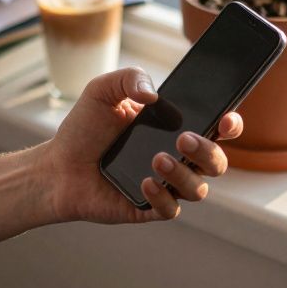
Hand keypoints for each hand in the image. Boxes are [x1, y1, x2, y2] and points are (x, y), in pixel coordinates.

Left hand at [41, 67, 243, 222]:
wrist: (56, 166)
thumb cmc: (84, 128)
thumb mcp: (103, 90)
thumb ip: (130, 78)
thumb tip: (153, 94)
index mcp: (175, 128)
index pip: (216, 128)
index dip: (230, 125)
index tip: (226, 118)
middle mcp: (178, 158)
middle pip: (216, 162)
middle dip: (208, 151)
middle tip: (184, 139)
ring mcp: (165, 185)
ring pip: (198, 189)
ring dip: (183, 175)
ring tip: (157, 159)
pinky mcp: (149, 208)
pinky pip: (170, 209)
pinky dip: (162, 196)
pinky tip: (144, 181)